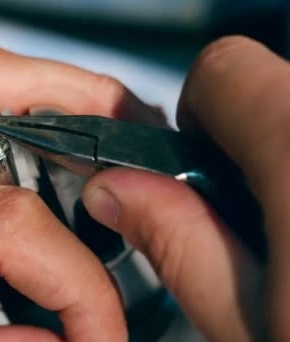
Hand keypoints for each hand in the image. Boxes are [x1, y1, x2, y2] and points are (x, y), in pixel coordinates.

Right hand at [82, 36, 289, 340]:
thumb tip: (118, 192)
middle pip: (267, 89)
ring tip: (283, 240)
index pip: (223, 68)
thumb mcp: (245, 322)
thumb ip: (175, 244)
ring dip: (277, 164)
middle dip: (233, 145)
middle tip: (234, 219)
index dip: (188, 117)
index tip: (182, 166)